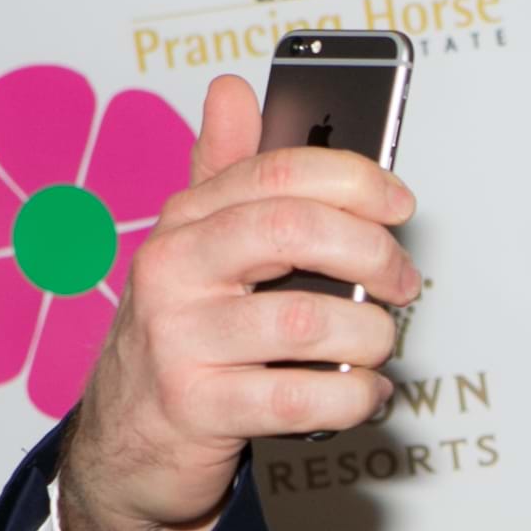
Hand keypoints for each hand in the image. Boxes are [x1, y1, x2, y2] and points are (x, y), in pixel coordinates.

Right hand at [55, 72, 421, 530]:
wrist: (128, 440)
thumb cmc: (182, 336)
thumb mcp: (195, 249)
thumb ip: (221, 173)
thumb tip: (232, 90)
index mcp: (184, 222)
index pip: (278, 174)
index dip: (355, 179)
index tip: (398, 204)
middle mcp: (173, 272)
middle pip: (294, 231)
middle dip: (373, 253)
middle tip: (401, 282)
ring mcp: (179, 341)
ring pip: (308, 321)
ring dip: (369, 336)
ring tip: (376, 345)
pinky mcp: (197, 409)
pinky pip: (301, 398)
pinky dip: (352, 396)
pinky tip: (362, 392)